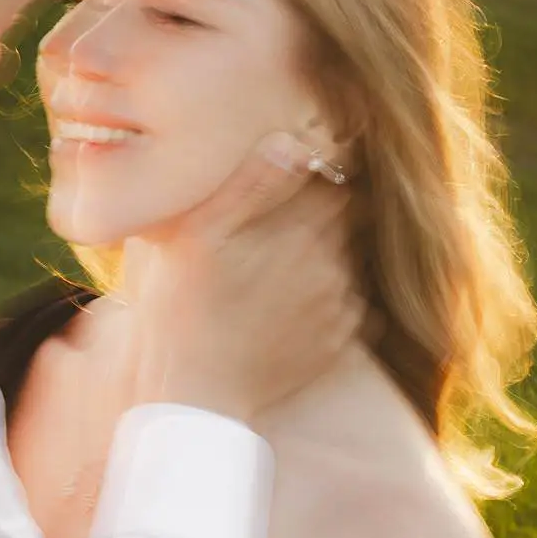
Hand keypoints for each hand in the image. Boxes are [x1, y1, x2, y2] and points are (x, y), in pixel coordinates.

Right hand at [132, 134, 363, 425]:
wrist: (197, 395)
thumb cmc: (183, 310)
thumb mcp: (198, 236)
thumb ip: (248, 184)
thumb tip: (292, 142)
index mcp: (302, 227)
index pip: (335, 178)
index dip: (317, 172)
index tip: (296, 176)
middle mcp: (333, 261)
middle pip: (347, 215)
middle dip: (324, 210)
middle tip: (282, 220)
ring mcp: (339, 303)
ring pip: (350, 257)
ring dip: (327, 252)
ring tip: (281, 265)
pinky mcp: (340, 339)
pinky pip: (353, 302)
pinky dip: (333, 295)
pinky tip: (292, 303)